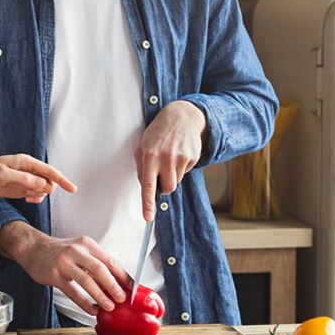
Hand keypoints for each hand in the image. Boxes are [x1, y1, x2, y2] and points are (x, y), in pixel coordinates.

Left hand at [0, 154, 76, 202]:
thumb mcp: (3, 175)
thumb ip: (23, 179)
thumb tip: (42, 184)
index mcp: (26, 162)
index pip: (49, 171)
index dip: (62, 180)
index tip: (72, 189)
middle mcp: (29, 170)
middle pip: (49, 181)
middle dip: (45, 189)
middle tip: (31, 193)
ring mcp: (26, 180)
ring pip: (43, 189)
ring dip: (39, 195)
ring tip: (25, 196)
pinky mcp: (22, 188)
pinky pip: (36, 195)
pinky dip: (35, 199)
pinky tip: (26, 199)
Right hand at [0, 222, 127, 315]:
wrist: (33, 248)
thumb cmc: (60, 251)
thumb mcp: (80, 250)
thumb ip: (95, 263)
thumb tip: (116, 282)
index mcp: (87, 244)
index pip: (110, 260)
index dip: (122, 275)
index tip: (131, 288)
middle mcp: (76, 250)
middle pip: (100, 269)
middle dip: (113, 286)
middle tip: (122, 299)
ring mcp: (64, 263)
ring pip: (86, 281)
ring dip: (100, 296)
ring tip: (109, 307)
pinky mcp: (54, 275)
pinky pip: (72, 292)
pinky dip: (84, 303)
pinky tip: (91, 310)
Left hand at [136, 101, 206, 220]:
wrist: (181, 116)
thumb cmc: (158, 133)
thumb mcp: (142, 146)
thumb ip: (142, 168)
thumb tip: (147, 188)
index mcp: (150, 156)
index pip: (148, 185)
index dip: (147, 203)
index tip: (148, 218)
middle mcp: (166, 158)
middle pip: (168, 188)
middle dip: (165, 186)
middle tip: (162, 172)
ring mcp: (181, 157)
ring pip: (177, 181)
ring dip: (173, 174)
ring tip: (170, 157)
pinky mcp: (192, 157)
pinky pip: (186, 172)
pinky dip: (181, 167)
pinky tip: (179, 153)